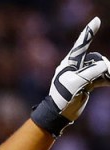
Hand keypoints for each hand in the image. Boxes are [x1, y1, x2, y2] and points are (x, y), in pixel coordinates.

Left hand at [32, 17, 109, 134]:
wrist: (59, 115)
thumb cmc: (63, 97)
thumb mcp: (78, 82)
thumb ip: (94, 70)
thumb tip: (105, 66)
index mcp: (69, 63)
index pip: (81, 45)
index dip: (89, 32)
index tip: (96, 21)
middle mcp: (75, 66)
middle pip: (95, 59)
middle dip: (104, 65)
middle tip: (109, 73)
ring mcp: (81, 74)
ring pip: (100, 67)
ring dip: (107, 73)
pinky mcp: (86, 83)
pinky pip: (100, 76)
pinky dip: (107, 79)